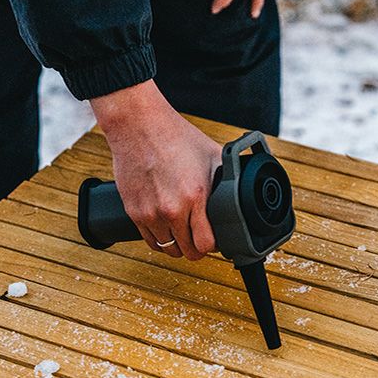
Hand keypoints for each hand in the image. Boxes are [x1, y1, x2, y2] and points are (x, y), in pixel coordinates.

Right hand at [90, 80, 221, 260]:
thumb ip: (227, 178)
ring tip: (182, 233)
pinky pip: (150, 240)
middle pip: (187, 252)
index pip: (205, 244)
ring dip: (177, 245)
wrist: (138, 125)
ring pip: (168, 249)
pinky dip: (160, 239)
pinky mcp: (134, 212)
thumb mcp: (212, 155)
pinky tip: (166, 228)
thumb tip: (243, 191)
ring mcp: (150, 213)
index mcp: (194, 196)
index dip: (213, 245)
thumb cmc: (175, 137)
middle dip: (196, 248)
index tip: (214, 239)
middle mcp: (171, 209)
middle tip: (199, 237)